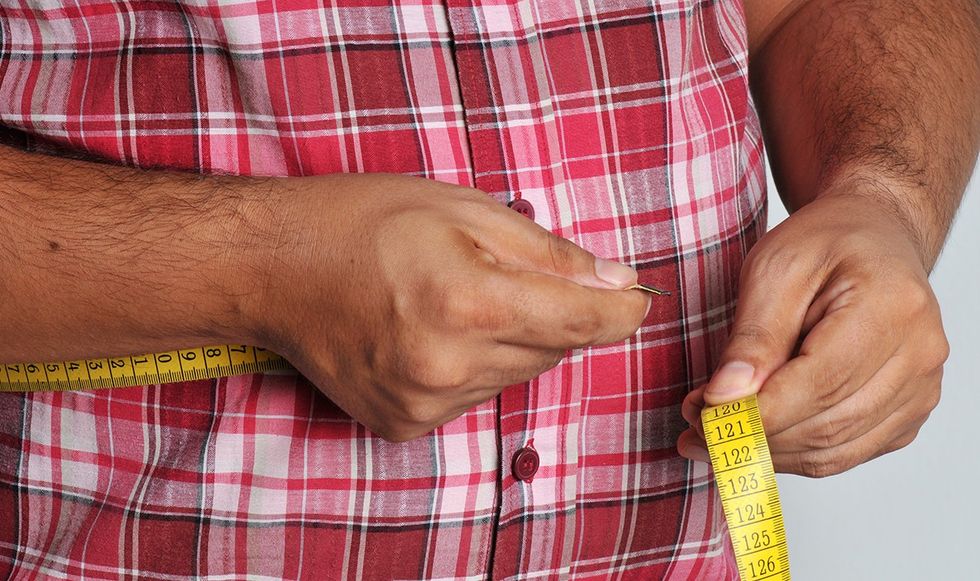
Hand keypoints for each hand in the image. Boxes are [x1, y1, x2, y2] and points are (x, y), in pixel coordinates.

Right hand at [252, 174, 649, 441]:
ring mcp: (424, 401)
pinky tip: (431, 333)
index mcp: (470, 300)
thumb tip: (616, 281)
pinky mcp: (403, 422)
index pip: (585, 321)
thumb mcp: (464, 209)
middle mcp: (450, 363)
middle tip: (505, 275)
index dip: (622, 309)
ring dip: (510, 340)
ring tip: (457, 300)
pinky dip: (472, 367)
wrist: (275, 267)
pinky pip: (472, 397)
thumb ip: (548, 252)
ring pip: (515, 374)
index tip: (637, 299)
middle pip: (554, 350)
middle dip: (553, 314)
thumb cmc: (364, 223)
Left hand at [677, 190, 948, 476]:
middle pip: (827, 425)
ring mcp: (921, 388)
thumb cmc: (826, 242)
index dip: (758, 414)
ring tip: (711, 436)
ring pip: (835, 451)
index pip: (820, 384)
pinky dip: (794, 453)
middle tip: (695, 427)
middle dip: (753, 435)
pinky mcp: (907, 412)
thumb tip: (726, 398)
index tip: (704, 419)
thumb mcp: (774, 267)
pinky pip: (846, 453)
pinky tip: (754, 437)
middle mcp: (920, 354)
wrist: (873, 236)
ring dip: (766, 453)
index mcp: (892, 307)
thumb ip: (753, 337)